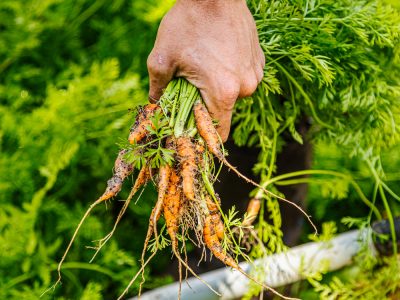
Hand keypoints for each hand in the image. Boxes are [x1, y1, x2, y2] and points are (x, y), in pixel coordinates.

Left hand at [147, 0, 264, 140]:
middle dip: (205, 107)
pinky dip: (229, 76)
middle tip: (189, 89)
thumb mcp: (162, 58)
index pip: (217, 132)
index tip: (190, 131)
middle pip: (223, 113)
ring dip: (217, 90)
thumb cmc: (187, 24)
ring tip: (203, 67)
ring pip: (233, 95)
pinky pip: (241, 79)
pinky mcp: (259, 61)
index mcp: (223, 91)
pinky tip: (217, 57)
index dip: (202, 136)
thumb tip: (154, 106)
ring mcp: (255, 73)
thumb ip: (157, 89)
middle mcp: (246, 87)